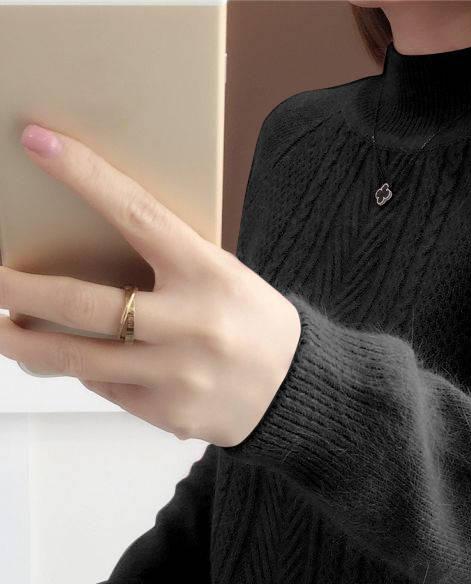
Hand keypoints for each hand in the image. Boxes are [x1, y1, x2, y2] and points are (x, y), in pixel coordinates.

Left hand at [0, 123, 300, 446]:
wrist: (299, 390)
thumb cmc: (255, 323)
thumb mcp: (224, 278)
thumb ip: (164, 270)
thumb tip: (84, 267)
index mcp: (210, 274)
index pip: (137, 215)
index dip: (84, 176)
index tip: (36, 142)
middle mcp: (193, 324)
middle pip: (85, 304)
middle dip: (19, 289)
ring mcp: (179, 374)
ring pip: (78, 358)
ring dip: (25, 343)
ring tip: (1, 330)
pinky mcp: (170, 413)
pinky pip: (107, 388)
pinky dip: (87, 372)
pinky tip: (82, 363)